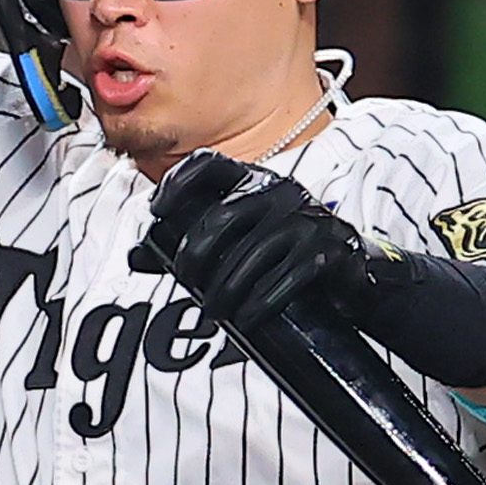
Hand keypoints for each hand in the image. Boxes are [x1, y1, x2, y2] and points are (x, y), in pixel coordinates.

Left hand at [131, 150, 371, 328]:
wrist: (351, 277)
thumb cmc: (285, 257)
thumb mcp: (240, 244)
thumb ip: (191, 246)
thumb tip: (134, 257)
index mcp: (255, 182)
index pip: (210, 165)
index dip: (179, 182)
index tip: (156, 211)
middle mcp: (280, 192)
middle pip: (224, 217)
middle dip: (196, 252)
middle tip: (183, 280)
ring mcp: (306, 218)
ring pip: (254, 253)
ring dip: (227, 288)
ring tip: (212, 312)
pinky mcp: (329, 249)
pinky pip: (289, 275)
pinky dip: (263, 301)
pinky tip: (246, 319)